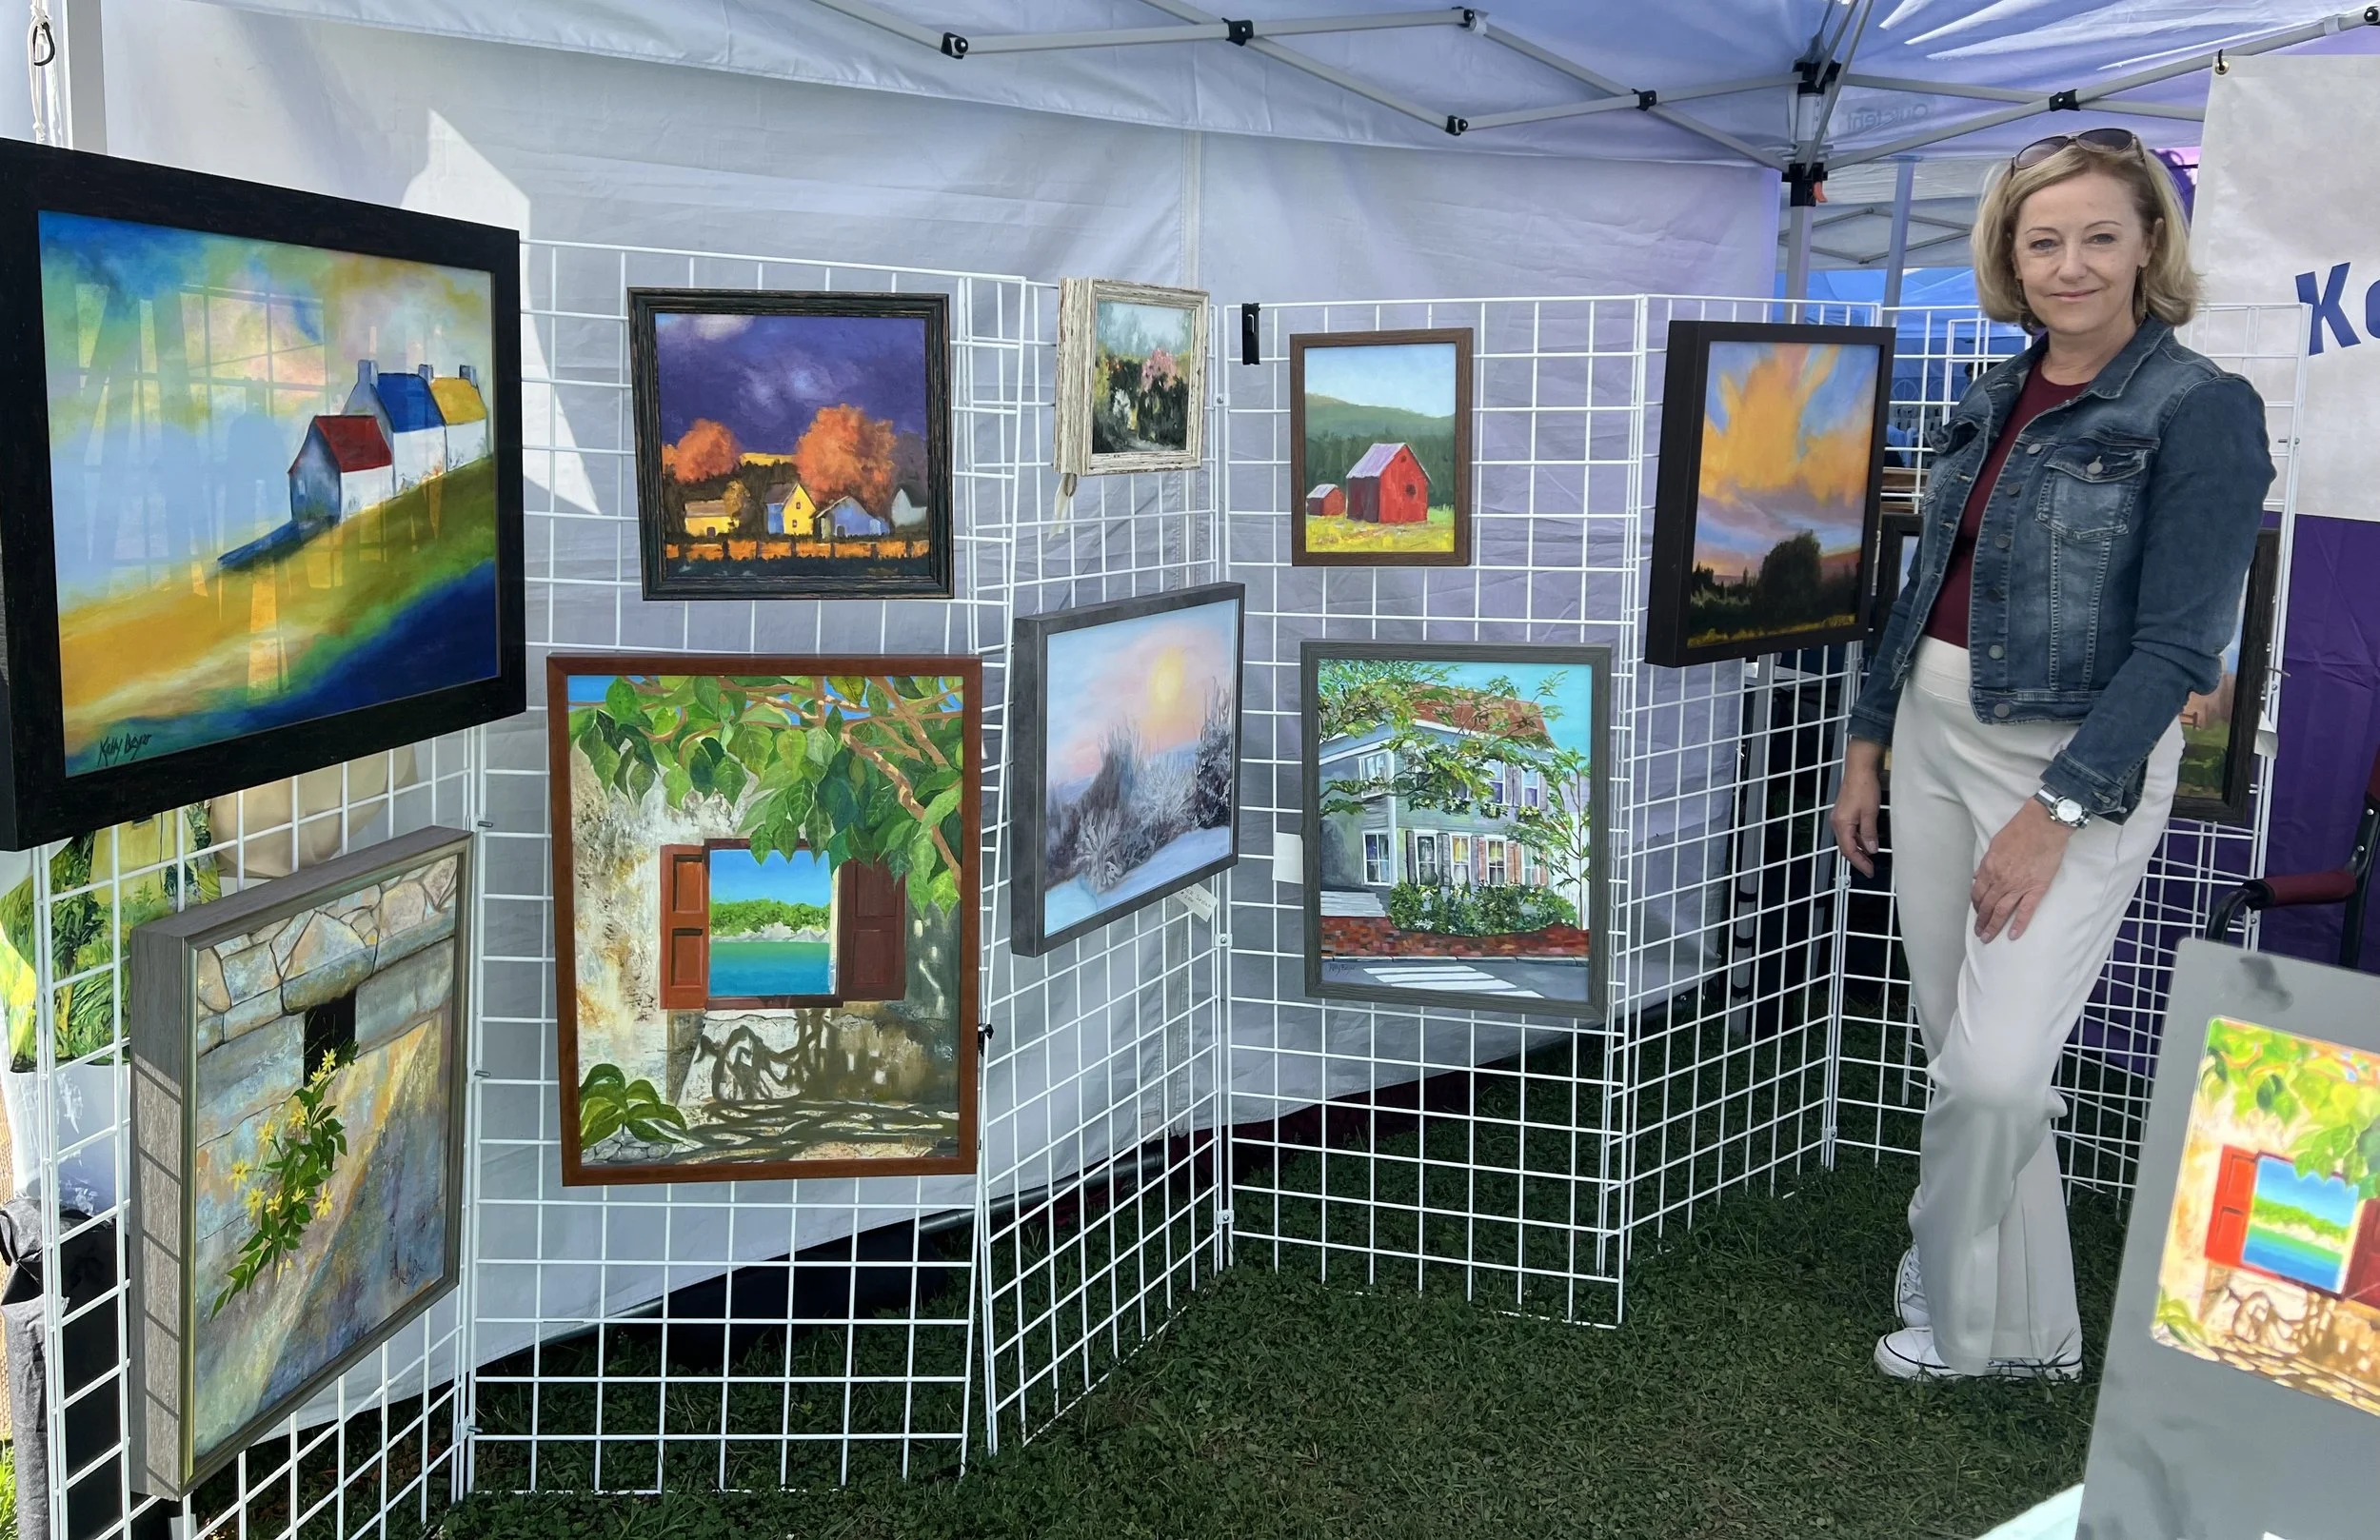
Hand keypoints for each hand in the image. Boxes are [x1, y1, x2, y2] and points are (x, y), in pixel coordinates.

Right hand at [1830, 740, 1885, 878]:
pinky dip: (1858, 839)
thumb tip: (1871, 850)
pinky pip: (1849, 831)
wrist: (1859, 768)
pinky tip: (1867, 841)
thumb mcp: (1870, 813)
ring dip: (1858, 849)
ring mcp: (1839, 817)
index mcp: (1842, 824)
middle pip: (1845, 847)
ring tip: (1871, 857)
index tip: (1869, 871)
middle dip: (1858, 859)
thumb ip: (1869, 833)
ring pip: (1847, 839)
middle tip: (1870, 868)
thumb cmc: (1864, 788)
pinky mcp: (1844, 812)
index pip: (1849, 850)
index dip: (1860, 863)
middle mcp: (1837, 823)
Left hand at [1970, 799, 2072, 942]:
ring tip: (1987, 938)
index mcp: (1989, 869)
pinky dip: (2019, 924)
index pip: (1978, 893)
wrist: (2043, 825)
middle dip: (1981, 921)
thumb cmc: (2019, 830)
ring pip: (2002, 911)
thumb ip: (1985, 863)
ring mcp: (2018, 886)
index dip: (1976, 905)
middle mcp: (2000, 881)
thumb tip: (1977, 876)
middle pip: (1987, 906)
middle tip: (1979, 933)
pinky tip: (2013, 935)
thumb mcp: (1994, 844)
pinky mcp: (2036, 888)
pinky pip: (2026, 911)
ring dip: (1993, 926)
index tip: (1977, 912)